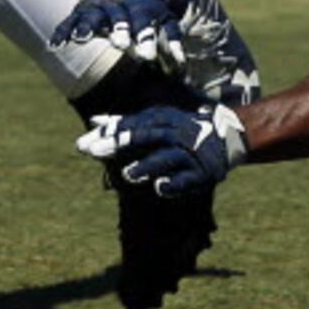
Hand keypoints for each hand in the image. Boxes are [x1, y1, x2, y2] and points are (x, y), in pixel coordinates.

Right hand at [53, 0, 184, 66]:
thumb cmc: (147, 9)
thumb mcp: (164, 18)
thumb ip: (172, 39)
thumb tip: (181, 63)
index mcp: (140, 7)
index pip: (144, 24)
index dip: (145, 39)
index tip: (148, 57)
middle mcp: (118, 6)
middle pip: (119, 19)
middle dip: (119, 31)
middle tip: (120, 45)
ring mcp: (98, 6)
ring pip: (92, 16)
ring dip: (87, 26)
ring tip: (80, 38)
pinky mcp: (82, 10)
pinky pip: (71, 20)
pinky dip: (63, 31)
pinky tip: (55, 45)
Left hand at [76, 102, 247, 199]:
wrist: (225, 136)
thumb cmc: (180, 129)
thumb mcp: (154, 121)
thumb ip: (124, 124)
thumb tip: (94, 121)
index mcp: (158, 119)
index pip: (129, 126)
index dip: (106, 135)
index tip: (82, 144)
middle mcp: (172, 132)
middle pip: (143, 137)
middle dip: (118, 144)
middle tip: (92, 152)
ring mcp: (187, 152)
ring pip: (166, 156)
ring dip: (147, 165)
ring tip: (127, 176)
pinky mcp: (202, 172)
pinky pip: (187, 178)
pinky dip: (174, 183)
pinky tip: (159, 188)